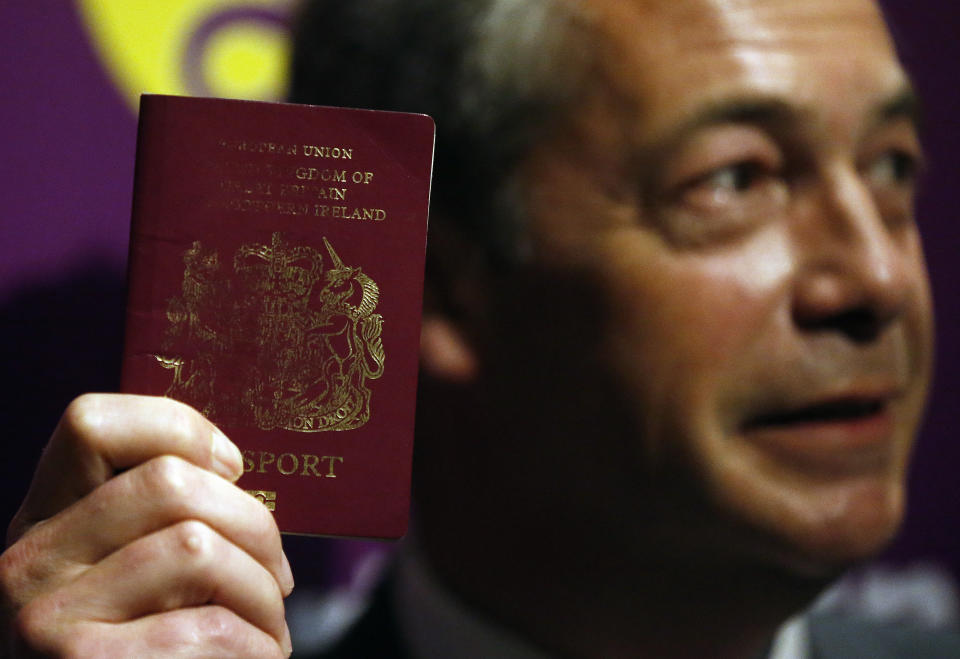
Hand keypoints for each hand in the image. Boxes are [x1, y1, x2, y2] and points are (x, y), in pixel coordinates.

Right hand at [0, 394, 294, 656]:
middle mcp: (26, 562)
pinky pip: (206, 630)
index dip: (179, 427)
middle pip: (171, 482)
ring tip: (268, 628)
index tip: (235, 467)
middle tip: (277, 574)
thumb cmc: (143, 650)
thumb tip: (233, 471)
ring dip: (262, 595)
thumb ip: (154, 523)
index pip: (91, 423)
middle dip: (255, 526)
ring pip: (198, 547)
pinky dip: (256, 648)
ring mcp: (45, 620)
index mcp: (43, 521)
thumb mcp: (128, 577)